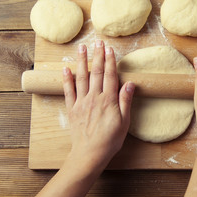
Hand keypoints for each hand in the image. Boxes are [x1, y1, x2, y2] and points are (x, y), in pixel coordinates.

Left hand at [62, 41, 134, 171]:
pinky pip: (68, 91)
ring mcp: (81, 102)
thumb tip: (130, 84)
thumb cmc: (110, 139)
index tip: (109, 48)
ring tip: (82, 48)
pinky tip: (66, 68)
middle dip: (97, 56)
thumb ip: (125, 101)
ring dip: (82, 61)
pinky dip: (66, 79)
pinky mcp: (72, 108)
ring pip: (81, 77)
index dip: (110, 61)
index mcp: (108, 100)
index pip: (110, 75)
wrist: (90, 154)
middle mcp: (94, 97)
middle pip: (96, 72)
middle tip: (98, 42)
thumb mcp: (124, 122)